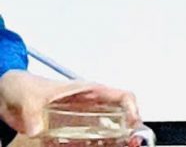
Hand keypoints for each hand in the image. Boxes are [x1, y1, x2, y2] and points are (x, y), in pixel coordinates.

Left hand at [0, 73, 139, 138]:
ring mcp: (79, 120)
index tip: (132, 123)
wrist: (8, 96)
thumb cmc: (24, 85)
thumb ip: (33, 111)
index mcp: (87, 91)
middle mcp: (88, 106)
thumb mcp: (29, 96)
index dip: (132, 108)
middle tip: (130, 143)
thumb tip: (37, 128)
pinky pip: (86, 142)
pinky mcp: (68, 132)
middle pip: (119, 117)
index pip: (121, 96)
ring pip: (105, 132)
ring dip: (113, 142)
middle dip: (128, 131)